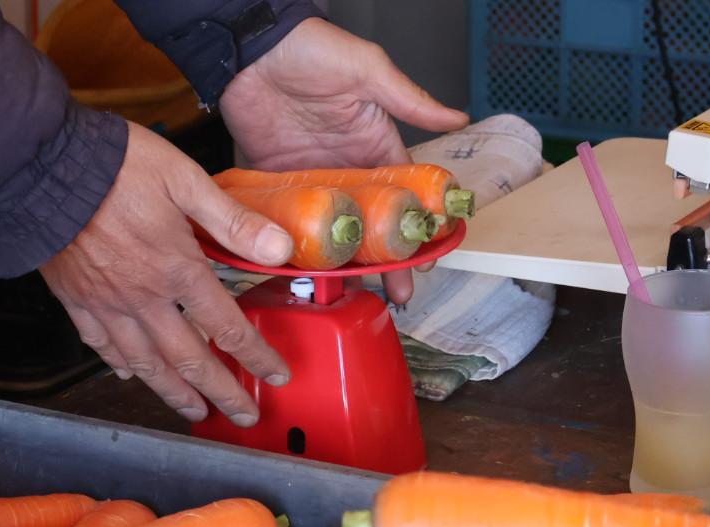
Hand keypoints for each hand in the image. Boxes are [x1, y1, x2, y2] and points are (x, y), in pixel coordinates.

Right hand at [40, 123, 294, 425]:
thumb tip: (280, 247)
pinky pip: (100, 344)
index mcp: (176, 269)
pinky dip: (119, 365)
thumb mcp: (184, 179)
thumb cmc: (114, 166)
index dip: (255, 357)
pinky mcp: (75, 299)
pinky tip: (130, 375)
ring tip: (193, 412)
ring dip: (174, 393)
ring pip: (145, 364)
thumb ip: (233, 219)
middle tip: (241, 416)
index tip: (275, 375)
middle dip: (220, 392)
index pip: (227, 327)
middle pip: (190, 359)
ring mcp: (107, 304)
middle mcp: (143, 298)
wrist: (41, 166)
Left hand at [219, 18, 467, 302]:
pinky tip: (304, 274)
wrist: (252, 48)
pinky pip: (287, 222)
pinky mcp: (275, 184)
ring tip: (354, 294)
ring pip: (331, 233)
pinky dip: (295, 248)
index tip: (429, 258)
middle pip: (370, 226)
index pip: (403, 197)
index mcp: (374, 146)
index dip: (416, 228)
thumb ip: (409, 100)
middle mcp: (345, 170)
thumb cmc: (311, 48)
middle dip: (386, 262)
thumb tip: (458, 116)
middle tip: (397, 295)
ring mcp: (310, 181)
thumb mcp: (367, 71)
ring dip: (342, 263)